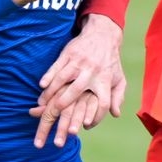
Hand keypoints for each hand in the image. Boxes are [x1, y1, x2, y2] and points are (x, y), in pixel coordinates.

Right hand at [29, 13, 125, 146]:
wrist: (103, 35)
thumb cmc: (111, 62)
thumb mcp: (119, 79)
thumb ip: (118, 97)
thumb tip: (115, 114)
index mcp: (104, 81)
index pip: (102, 103)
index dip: (95, 117)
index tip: (86, 126)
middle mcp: (91, 73)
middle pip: (76, 91)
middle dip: (64, 104)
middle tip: (54, 115)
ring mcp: (78, 63)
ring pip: (62, 79)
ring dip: (51, 92)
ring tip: (42, 104)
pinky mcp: (68, 54)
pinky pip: (56, 66)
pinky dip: (48, 76)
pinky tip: (42, 86)